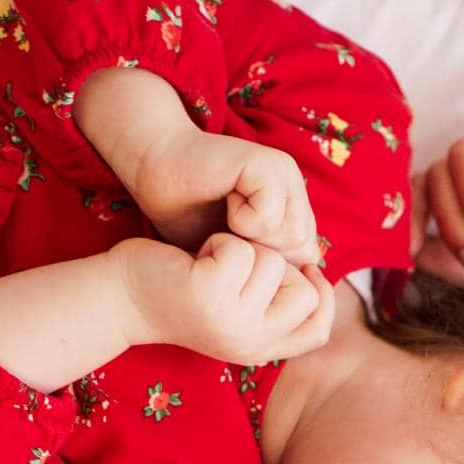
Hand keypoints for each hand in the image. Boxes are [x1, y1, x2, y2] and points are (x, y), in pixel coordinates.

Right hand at [74, 66, 319, 263]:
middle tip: (231, 239)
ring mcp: (284, 174)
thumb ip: (267, 269)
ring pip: (293, 237)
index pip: (307, 261)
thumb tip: (294, 298)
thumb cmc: (188, 216)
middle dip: (265, 260)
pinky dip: (243, 222)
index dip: (271, 272)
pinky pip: (270, 218)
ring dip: (253, 241)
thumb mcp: (234, 256)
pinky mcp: (267, 165)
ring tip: (227, 222)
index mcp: (292, 209)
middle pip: (304, 253)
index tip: (238, 257)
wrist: (156, 170)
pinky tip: (226, 203)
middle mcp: (295, 189)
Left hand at [113, 234, 334, 362]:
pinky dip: (219, 242)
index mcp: (260, 349)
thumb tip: (315, 265)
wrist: (124, 297)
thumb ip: (273, 300)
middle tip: (237, 268)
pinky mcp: (209, 295)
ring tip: (210, 264)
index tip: (305, 270)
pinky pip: (240, 249)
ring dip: (243, 250)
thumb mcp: (236, 307)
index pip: (318, 330)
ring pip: (272, 263)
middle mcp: (249, 343)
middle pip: (304, 291)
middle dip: (277, 265)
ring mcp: (230, 322)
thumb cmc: (185, 292)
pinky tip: (196, 258)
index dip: (323, 297)